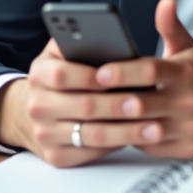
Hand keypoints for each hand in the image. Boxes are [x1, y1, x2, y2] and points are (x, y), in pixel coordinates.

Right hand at [0, 39, 163, 167]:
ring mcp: (45, 133)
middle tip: (144, 104)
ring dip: (126, 132)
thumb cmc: (64, 75)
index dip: (89, 76)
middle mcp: (38, 105)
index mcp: (40, 73)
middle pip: (82, 107)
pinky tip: (139, 140)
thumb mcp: (66, 52)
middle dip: (116, 106)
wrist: (38, 109)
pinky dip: (117, 146)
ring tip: (154, 127)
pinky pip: (91, 153)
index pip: (62, 75)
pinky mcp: (56, 155)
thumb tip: (112, 37)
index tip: (114, 77)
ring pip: (91, 135)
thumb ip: (83, 41)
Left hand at [95, 0, 192, 159]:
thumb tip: (165, 2)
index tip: (99, 73)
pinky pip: (151, 148)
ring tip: (92, 118)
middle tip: (83, 99)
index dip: (123, 72)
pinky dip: (131, 140)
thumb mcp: (189, 49)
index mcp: (185, 72)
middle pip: (142, 103)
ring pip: (143, 130)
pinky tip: (114, 132)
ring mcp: (189, 127)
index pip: (150, 71)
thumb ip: (171, 27)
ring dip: (116, 125)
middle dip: (110, 102)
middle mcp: (189, 100)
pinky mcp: (187, 149)